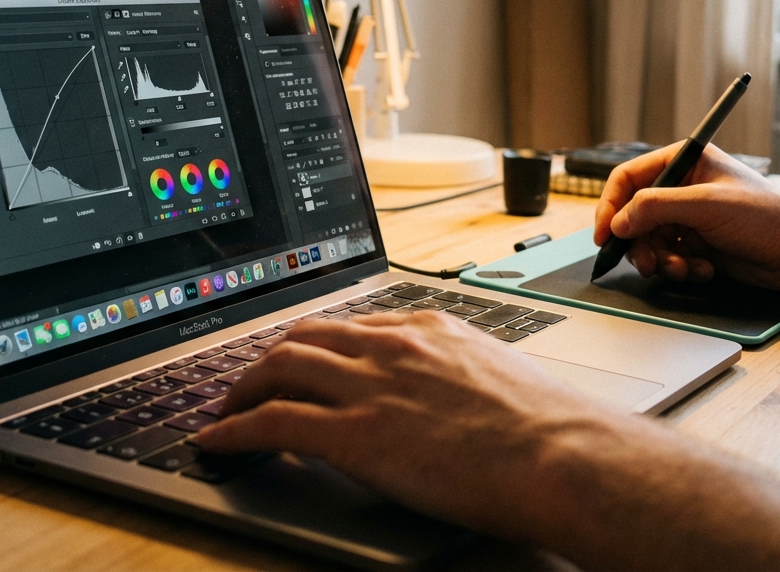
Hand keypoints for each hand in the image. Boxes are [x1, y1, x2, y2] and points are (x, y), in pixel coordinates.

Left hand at [191, 312, 614, 545]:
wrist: (560, 454)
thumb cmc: (547, 426)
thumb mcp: (496, 375)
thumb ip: (456, 371)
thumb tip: (444, 393)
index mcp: (425, 329)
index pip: (349, 324)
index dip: (313, 343)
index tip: (299, 358)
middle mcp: (390, 346)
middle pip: (303, 336)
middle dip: (268, 358)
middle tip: (250, 380)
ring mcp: (369, 386)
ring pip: (279, 367)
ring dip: (242, 388)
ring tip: (227, 408)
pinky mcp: (354, 433)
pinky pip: (272, 422)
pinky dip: (235, 430)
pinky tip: (218, 440)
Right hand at [593, 143, 779, 290]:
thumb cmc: (766, 216)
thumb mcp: (706, 205)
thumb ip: (656, 208)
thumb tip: (618, 222)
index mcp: (683, 162)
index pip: (628, 179)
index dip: (611, 206)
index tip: (604, 235)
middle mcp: (682, 188)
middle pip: (634, 215)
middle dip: (638, 242)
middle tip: (645, 263)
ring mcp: (689, 217)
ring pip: (649, 240)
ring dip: (660, 259)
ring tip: (681, 268)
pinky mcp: (698, 243)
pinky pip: (668, 257)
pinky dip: (679, 267)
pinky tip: (703, 269)